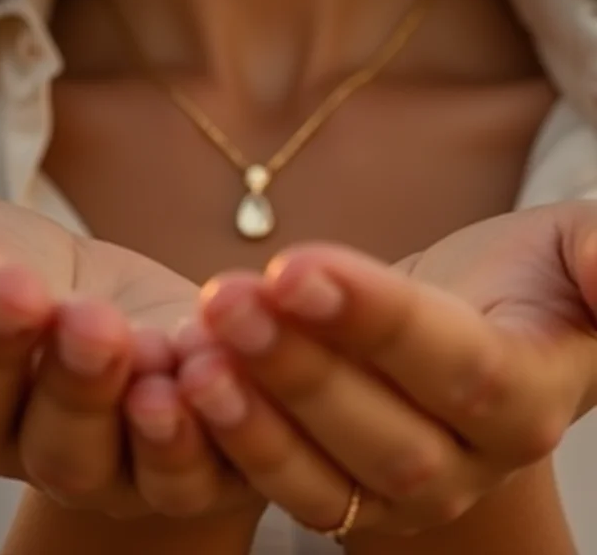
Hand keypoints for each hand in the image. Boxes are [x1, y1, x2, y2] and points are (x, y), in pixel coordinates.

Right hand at [0, 187, 254, 518]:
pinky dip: (221, 431)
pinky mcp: (194, 452)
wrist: (94, 292)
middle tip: (88, 322)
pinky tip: (226, 374)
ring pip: (128, 462)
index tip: (2, 281)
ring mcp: (118, 459)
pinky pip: (207, 464)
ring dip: (148, 421)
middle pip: (50, 434)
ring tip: (162, 366)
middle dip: (71, 379)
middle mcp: (34, 442)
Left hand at [176, 202, 596, 536]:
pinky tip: (187, 391)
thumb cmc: (519, 280)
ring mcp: (409, 492)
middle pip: (386, 431)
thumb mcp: (566, 247)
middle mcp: (470, 461)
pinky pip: (294, 489)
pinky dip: (239, 448)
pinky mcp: (353, 499)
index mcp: (529, 394)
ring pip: (331, 473)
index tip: (295, 268)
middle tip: (228, 301)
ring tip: (195, 356)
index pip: (457, 366)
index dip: (377, 320)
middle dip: (300, 366)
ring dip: (255, 417)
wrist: (464, 327)